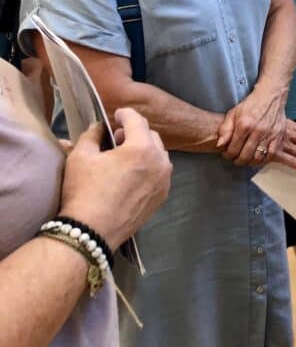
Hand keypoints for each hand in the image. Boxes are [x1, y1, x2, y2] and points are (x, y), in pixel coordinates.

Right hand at [59, 109, 171, 248]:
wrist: (91, 232)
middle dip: (134, 133)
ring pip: (158, 155)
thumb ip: (92, 135)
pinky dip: (148, 168)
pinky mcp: (162, 196)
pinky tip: (131, 175)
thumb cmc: (84, 192)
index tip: (116, 115)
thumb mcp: (80, 157)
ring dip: (143, 150)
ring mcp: (164, 180)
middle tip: (116, 138)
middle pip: (151, 136)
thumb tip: (99, 127)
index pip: (137, 121)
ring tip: (123, 157)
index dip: (125, 114)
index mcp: (142, 148)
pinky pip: (159, 173)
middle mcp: (160, 162)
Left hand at [216, 83, 287, 165]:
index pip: (233, 149)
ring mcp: (269, 134)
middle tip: (236, 159)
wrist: (271, 96)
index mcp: (244, 124)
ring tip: (246, 158)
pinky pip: (271, 154)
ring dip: (250, 162)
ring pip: (258, 157)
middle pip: (245, 156)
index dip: (228, 155)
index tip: (227, 154)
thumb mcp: (233, 113)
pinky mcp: (279, 136)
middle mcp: (258, 130)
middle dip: (238, 160)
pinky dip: (264, 159)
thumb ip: (225, 129)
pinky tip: (259, 157)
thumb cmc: (251, 104)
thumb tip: (220, 144)